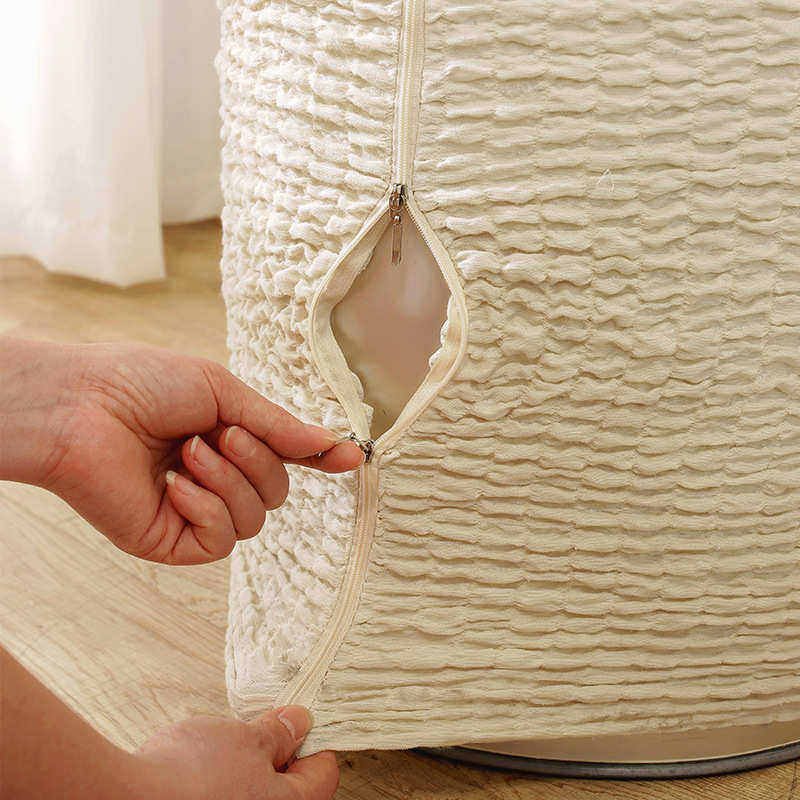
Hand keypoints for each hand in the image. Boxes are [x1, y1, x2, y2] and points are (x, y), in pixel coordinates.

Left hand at [0, 338, 363, 563]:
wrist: (81, 406)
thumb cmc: (142, 384)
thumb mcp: (223, 392)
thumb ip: (277, 425)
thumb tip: (328, 444)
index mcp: (228, 438)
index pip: (284, 458)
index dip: (319, 458)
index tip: (352, 456)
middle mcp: (215, 478)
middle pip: (276, 491)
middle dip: (257, 460)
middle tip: (219, 433)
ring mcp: (195, 511)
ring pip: (255, 519)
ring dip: (229, 481)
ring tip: (188, 452)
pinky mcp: (172, 540)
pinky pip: (222, 539)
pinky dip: (206, 507)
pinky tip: (175, 484)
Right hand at [132, 706, 337, 799]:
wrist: (126, 798)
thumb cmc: (188, 775)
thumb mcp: (244, 738)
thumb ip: (277, 733)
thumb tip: (299, 722)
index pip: (323, 775)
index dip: (314, 742)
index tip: (302, 724)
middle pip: (292, 791)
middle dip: (280, 758)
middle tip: (265, 731)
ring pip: (257, 796)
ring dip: (250, 772)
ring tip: (229, 749)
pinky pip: (228, 799)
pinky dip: (226, 787)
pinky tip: (205, 770)